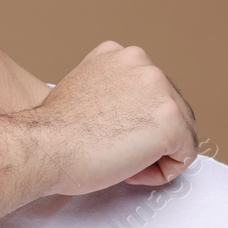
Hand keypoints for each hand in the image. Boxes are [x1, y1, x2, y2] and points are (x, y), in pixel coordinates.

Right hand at [29, 41, 198, 196]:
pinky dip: (161, 172)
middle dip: (147, 138)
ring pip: (181, 134)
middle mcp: (146, 65)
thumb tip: (128, 112)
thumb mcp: (82, 88)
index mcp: (123, 55)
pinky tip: (129, 169)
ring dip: (154, 154)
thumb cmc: (53, 133)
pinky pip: (184, 157)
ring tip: (119, 159)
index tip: (106, 134)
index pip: (151, 94)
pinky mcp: (172, 122)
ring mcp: (162, 92)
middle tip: (111, 150)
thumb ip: (112, 91)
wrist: (42, 148)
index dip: (133, 122)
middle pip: (172, 111)